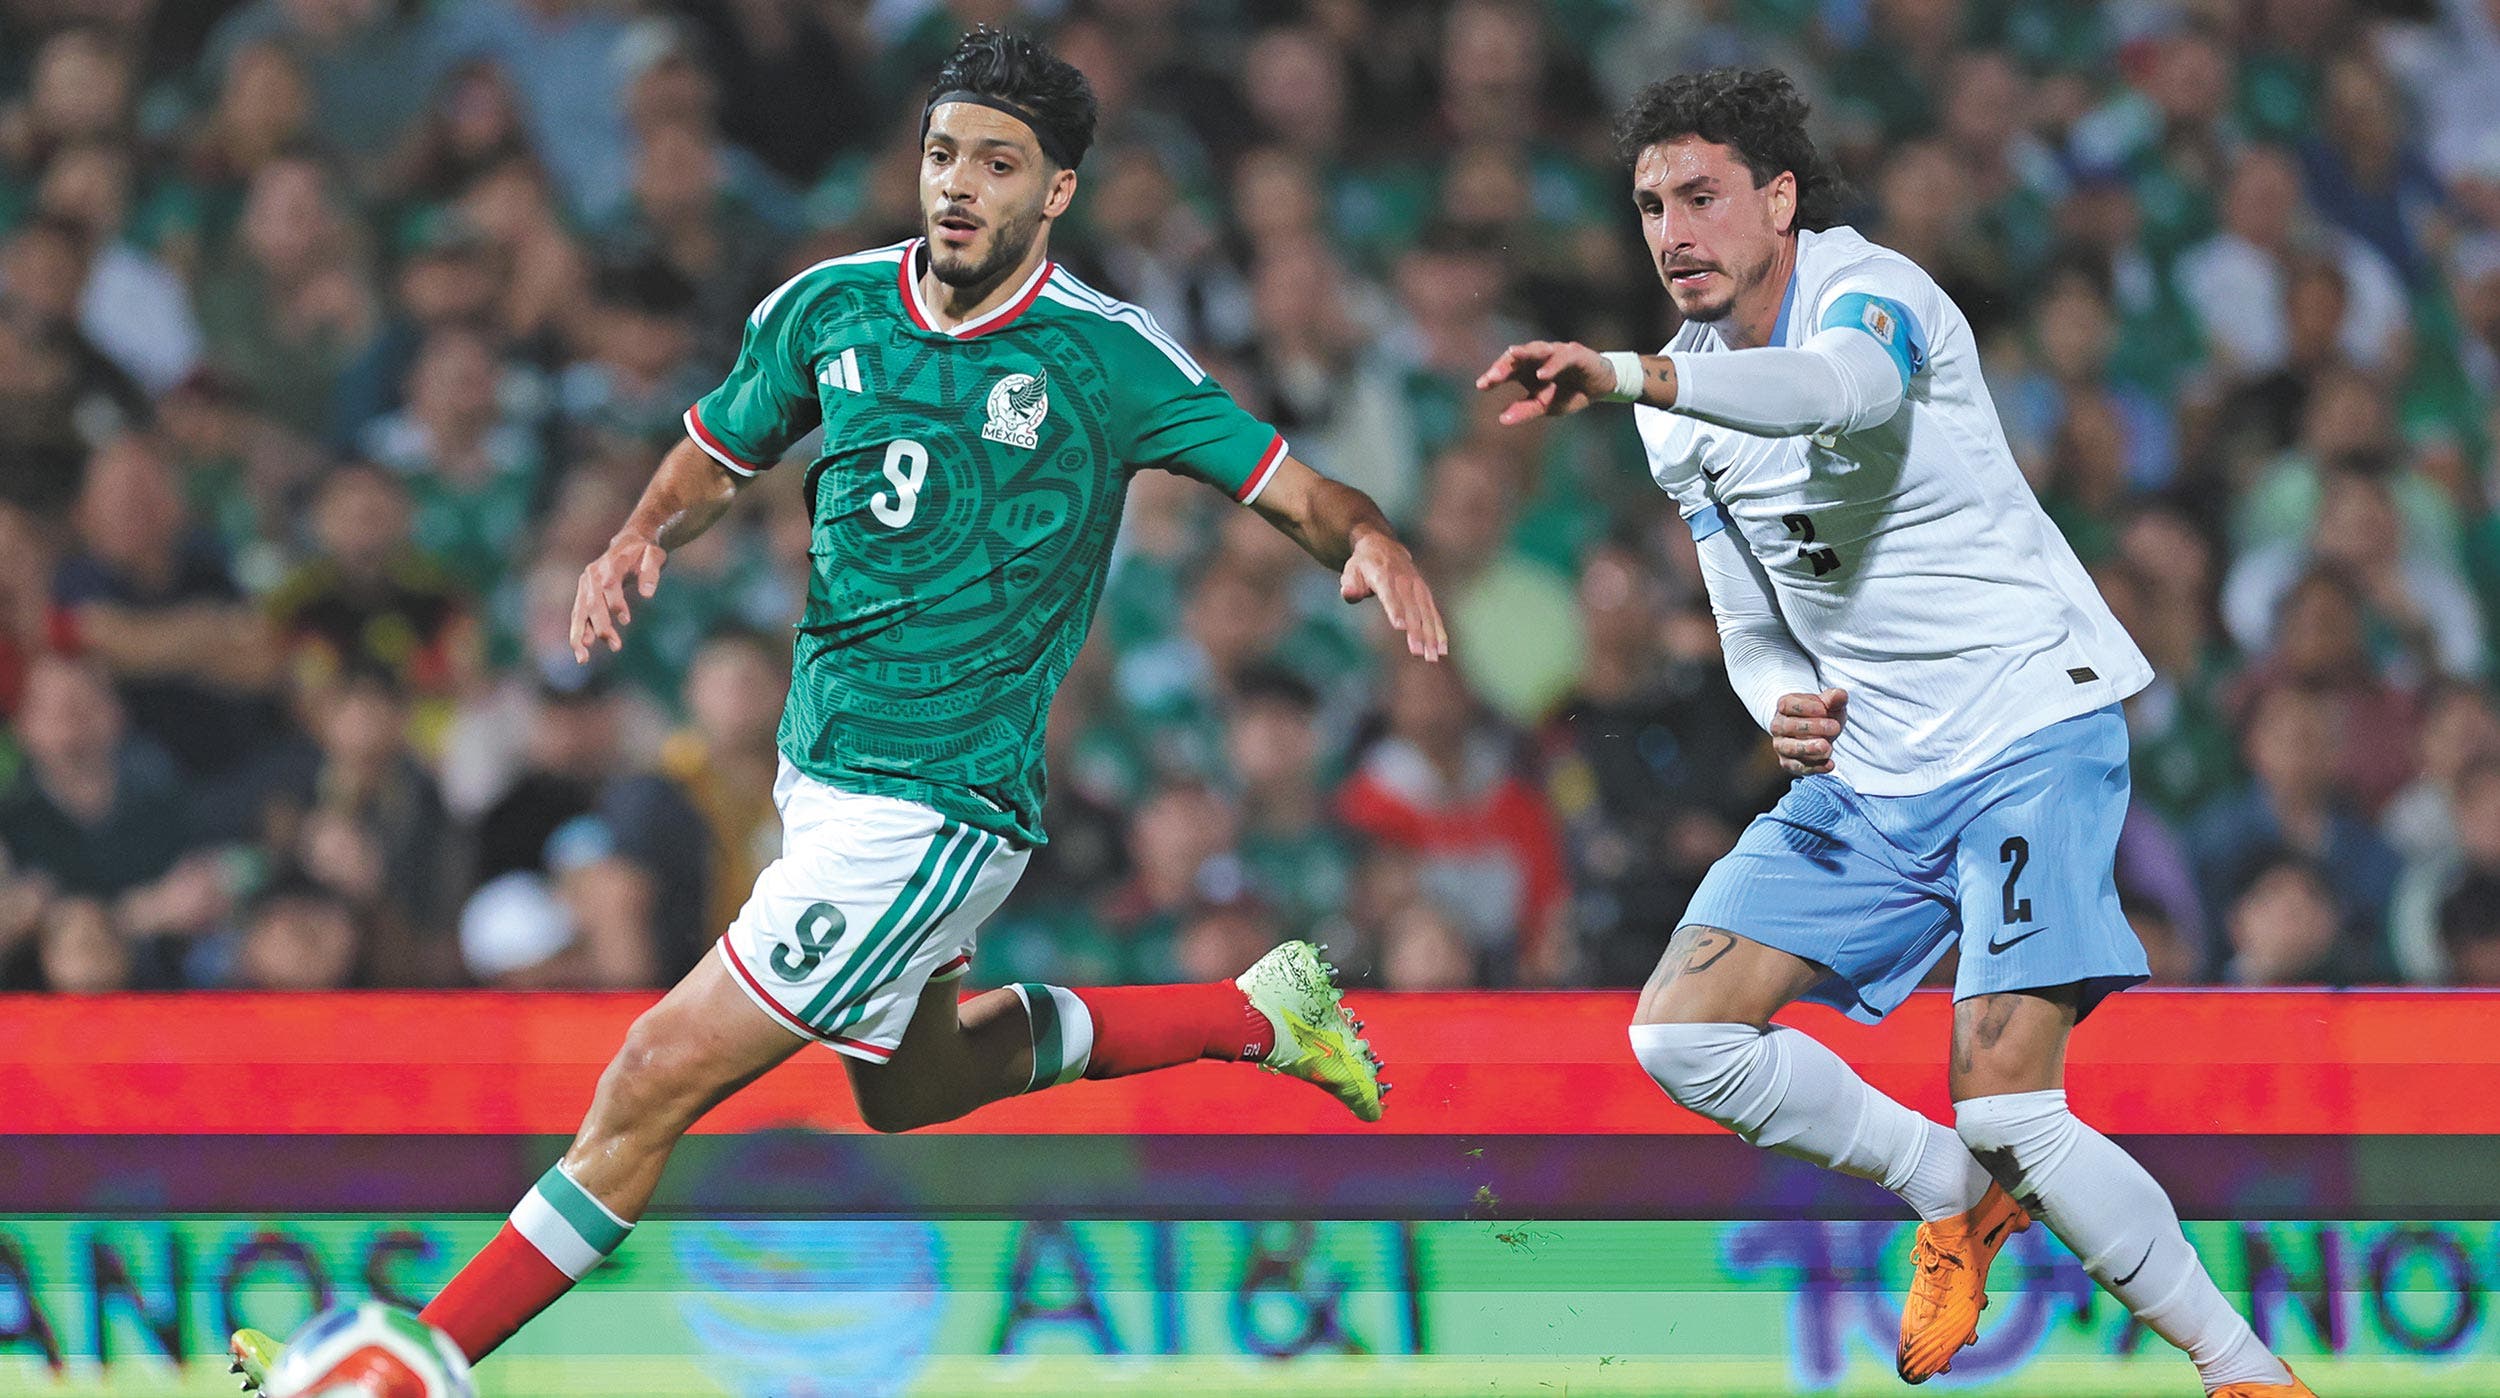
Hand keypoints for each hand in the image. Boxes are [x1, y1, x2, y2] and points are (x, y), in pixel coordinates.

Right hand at [572, 531, 666, 660]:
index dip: (616, 602)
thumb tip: (647, 594)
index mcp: (611, 564)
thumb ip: (651, 573)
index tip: (626, 619)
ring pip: (580, 612)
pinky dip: (578, 632)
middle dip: (601, 625)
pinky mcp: (584, 593)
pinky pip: (578, 615)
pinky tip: (581, 652)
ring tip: (583, 658)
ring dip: (581, 635)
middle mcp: (593, 574)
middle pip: (593, 602)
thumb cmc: (644, 551)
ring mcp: (585, 584)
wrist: (629, 542)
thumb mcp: (654, 556)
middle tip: (615, 645)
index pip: (610, 585)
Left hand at [1341, 529, 1449, 660]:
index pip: (1389, 593)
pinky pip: (1433, 613)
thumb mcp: (1350, 571)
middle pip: (1411, 608)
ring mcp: (1417, 586)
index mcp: (1383, 574)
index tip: (1400, 626)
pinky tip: (1442, 648)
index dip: (1395, 609)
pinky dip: (1439, 630)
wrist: (1382, 546)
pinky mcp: (1424, 593)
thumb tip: (1349, 593)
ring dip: (1431, 635)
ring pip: (1426, 613)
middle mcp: (1404, 580)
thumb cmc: (1363, 565)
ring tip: (1433, 656)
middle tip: (1419, 653)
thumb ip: (1350, 585)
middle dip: (1416, 631)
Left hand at [1475, 340, 1616, 424]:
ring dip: (1524, 353)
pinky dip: (1552, 365)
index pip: (1507, 369)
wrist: (1601, 387)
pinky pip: (1562, 357)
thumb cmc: (1569, 393)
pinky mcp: (1575, 353)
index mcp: (1527, 369)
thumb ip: (1525, 410)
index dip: (1494, 375)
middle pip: (1517, 357)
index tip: (1481, 385)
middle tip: (1491, 378)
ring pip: (1537, 349)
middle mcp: (1539, 357)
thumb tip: (1502, 419)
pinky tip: (1542, 374)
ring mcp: (1556, 352)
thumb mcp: (1546, 406)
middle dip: (1504, 365)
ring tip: (1512, 356)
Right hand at [1771, 688, 1847, 775]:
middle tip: (1835, 727)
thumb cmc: (1821, 714)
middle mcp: (1778, 726)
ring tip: (1828, 747)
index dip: (1806, 708)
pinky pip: (1798, 767)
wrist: (1816, 731)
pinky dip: (1814, 767)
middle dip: (1812, 728)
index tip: (1824, 709)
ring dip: (1809, 749)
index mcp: (1784, 706)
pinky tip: (1829, 764)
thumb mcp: (1829, 704)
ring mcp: (1781, 745)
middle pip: (1789, 727)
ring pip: (1790, 748)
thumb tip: (1839, 695)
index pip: (1788, 705)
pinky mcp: (1788, 763)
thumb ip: (1834, 698)